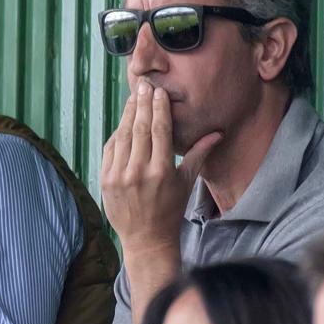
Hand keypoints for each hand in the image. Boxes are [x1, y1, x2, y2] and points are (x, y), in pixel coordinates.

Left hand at [100, 79, 221, 254]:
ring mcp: (119, 176)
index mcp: (162, 171)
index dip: (158, 107)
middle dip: (141, 103)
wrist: (146, 239)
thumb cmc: (170, 210)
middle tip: (143, 84)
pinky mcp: (106, 180)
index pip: (159, 130)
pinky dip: (117, 133)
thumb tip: (217, 132)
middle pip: (139, 127)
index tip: (159, 91)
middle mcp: (139, 172)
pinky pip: (111, 149)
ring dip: (127, 114)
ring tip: (133, 97)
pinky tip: (123, 122)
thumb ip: (199, 154)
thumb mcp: (187, 182)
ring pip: (123, 135)